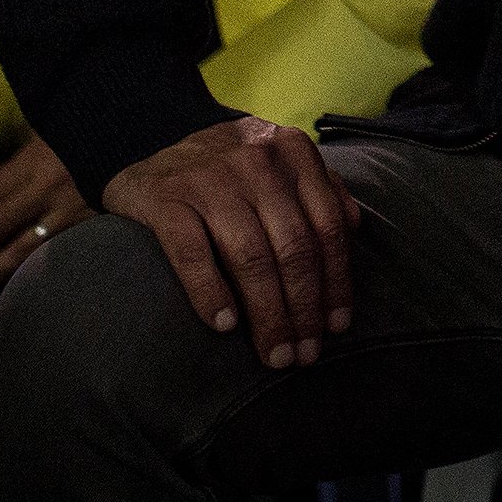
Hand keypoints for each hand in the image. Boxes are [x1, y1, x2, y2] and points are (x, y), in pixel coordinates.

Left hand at [0, 136, 92, 311]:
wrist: (140, 137)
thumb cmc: (90, 127)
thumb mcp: (52, 128)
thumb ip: (25, 151)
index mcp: (33, 161)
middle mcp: (45, 188)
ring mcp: (69, 210)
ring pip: (20, 249)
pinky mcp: (89, 225)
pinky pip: (51, 253)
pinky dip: (28, 271)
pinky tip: (15, 286)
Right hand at [103, 116, 356, 369]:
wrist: (148, 145)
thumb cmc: (229, 169)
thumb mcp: (278, 163)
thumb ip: (318, 187)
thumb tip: (353, 228)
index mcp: (293, 151)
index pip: (327, 226)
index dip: (336, 282)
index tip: (336, 328)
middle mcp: (255, 159)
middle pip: (293, 247)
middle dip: (303, 309)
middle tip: (302, 355)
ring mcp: (208, 177)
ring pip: (250, 256)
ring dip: (267, 314)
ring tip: (273, 354)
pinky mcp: (164, 197)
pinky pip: (192, 253)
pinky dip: (211, 292)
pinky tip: (225, 326)